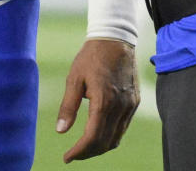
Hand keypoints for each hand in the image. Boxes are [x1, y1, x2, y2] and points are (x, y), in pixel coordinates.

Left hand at [56, 38, 138, 162]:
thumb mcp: (74, 78)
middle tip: (73, 154)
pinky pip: (123, 127)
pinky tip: (100, 132)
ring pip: (116, 138)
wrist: (116, 38)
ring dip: (100, 146)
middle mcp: (120, 107)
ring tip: (84, 146)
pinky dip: (111, 136)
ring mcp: (130, 105)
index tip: (67, 157)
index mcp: (104, 101)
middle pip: (105, 143)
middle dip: (88, 153)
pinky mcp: (134, 101)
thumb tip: (60, 131)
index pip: (92, 138)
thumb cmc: (92, 56)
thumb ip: (68, 106)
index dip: (79, 152)